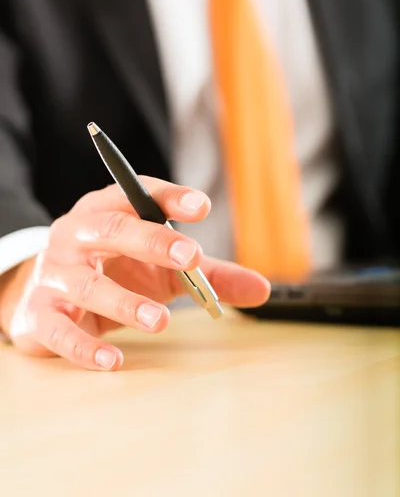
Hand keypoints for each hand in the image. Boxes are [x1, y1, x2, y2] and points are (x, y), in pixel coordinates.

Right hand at [0, 178, 269, 369]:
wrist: (46, 292)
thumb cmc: (113, 268)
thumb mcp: (160, 266)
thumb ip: (207, 275)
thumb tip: (262, 289)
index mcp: (108, 211)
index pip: (138, 194)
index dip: (169, 197)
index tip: (202, 206)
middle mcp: (77, 234)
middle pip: (113, 230)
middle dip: (153, 242)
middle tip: (192, 258)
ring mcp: (54, 272)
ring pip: (88, 283)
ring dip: (126, 302)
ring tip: (161, 320)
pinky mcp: (37, 312)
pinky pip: (59, 329)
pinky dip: (85, 346)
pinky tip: (113, 360)